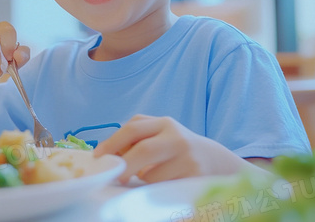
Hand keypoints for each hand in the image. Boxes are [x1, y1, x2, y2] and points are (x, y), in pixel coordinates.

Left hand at [94, 115, 248, 183]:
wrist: (216, 162)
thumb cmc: (177, 150)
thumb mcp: (160, 135)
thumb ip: (136, 139)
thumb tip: (107, 156)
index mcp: (164, 124)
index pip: (133, 128)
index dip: (112, 143)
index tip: (98, 157)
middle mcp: (177, 138)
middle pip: (143, 150)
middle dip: (125, 166)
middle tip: (116, 177)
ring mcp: (188, 158)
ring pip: (153, 175)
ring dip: (143, 182)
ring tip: (149, 179)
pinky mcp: (194, 178)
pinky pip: (165, 188)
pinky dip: (156, 190)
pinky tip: (160, 187)